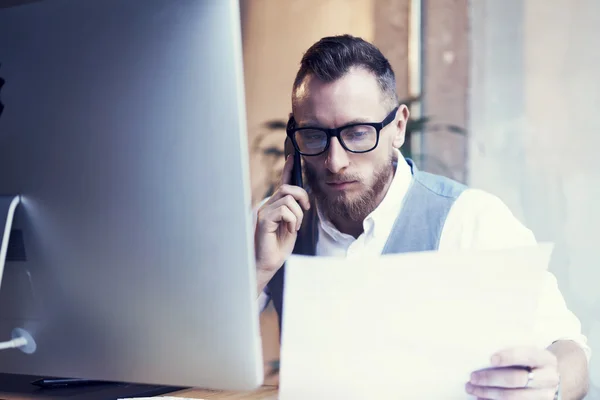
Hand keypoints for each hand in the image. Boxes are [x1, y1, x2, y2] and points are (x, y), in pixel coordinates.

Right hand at [255, 155, 310, 274]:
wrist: (267, 263)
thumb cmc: (278, 247)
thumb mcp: (291, 226)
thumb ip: (295, 212)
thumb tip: (303, 201)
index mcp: (275, 206)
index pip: (282, 183)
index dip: (288, 169)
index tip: (292, 157)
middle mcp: (268, 205)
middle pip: (288, 188)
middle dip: (302, 197)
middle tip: (305, 210)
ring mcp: (264, 211)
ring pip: (289, 199)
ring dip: (298, 215)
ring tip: (294, 227)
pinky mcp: (264, 219)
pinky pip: (285, 210)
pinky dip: (293, 220)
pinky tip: (290, 230)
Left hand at [466, 346, 558, 398]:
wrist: (547, 379)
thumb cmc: (529, 362)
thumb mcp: (527, 352)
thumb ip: (511, 350)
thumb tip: (479, 349)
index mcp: (545, 359)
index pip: (528, 355)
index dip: (509, 357)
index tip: (491, 359)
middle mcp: (548, 378)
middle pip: (518, 379)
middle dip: (491, 378)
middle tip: (473, 377)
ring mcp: (543, 395)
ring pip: (514, 397)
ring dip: (488, 393)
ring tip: (471, 388)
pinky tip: (480, 398)